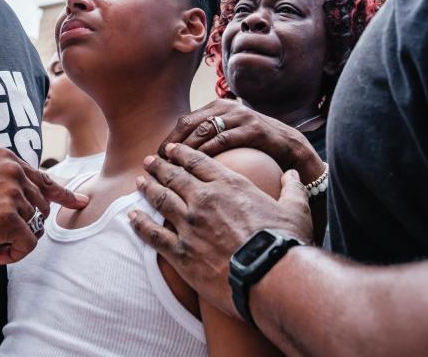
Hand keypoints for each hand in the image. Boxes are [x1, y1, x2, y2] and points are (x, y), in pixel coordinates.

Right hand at [0, 149, 88, 263]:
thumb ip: (1, 181)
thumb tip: (28, 199)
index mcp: (6, 159)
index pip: (43, 178)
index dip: (63, 195)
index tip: (80, 203)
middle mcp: (13, 172)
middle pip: (40, 208)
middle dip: (22, 227)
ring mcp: (12, 193)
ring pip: (34, 228)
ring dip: (13, 242)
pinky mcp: (8, 217)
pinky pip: (28, 243)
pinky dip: (14, 254)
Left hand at [130, 143, 311, 317]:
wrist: (269, 278)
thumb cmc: (285, 242)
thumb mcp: (296, 208)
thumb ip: (292, 188)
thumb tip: (294, 175)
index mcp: (230, 185)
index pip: (198, 162)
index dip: (182, 154)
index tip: (171, 150)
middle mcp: (204, 200)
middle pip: (174, 177)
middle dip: (160, 166)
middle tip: (149, 161)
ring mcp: (189, 226)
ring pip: (160, 200)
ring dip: (148, 189)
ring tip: (139, 182)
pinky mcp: (181, 253)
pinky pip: (153, 235)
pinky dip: (140, 224)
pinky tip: (132, 217)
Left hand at [161, 99, 325, 183]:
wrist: (294, 151)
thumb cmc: (258, 151)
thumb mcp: (232, 137)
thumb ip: (210, 139)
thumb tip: (178, 157)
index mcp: (219, 108)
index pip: (185, 121)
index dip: (169, 140)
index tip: (158, 161)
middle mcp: (228, 107)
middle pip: (189, 124)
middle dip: (172, 146)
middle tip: (161, 167)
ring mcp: (242, 116)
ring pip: (203, 130)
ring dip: (185, 150)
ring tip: (174, 170)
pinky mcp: (254, 129)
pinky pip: (224, 139)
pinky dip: (208, 153)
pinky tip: (198, 170)